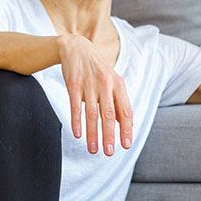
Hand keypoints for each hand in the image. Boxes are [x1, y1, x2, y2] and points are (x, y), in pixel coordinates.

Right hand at [58, 34, 132, 155]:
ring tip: (93, 149)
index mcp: (118, 85)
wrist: (77, 48)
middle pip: (109, 115)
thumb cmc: (97, 69)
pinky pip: (76, 106)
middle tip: (109, 152)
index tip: (126, 145)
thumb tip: (126, 125)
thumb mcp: (113, 82)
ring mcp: (89, 85)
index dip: (126, 129)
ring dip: (93, 134)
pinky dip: (76, 121)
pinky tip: (78, 134)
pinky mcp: (73, 85)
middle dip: (109, 136)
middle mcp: (105, 85)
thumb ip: (119, 102)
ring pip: (92, 114)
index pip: (125, 111)